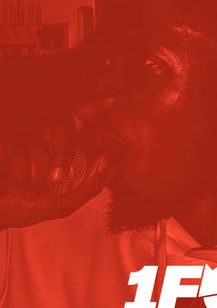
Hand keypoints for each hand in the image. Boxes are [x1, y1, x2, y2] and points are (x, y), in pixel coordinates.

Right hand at [0, 112, 112, 229]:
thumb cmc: (27, 209)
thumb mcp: (64, 205)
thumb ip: (90, 187)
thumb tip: (105, 159)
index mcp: (61, 147)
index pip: (80, 118)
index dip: (96, 105)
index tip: (114, 98)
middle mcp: (43, 137)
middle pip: (62, 127)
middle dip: (60, 155)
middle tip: (53, 178)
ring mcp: (24, 137)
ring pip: (39, 144)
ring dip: (35, 172)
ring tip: (27, 184)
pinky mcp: (6, 143)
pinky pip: (16, 149)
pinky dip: (17, 172)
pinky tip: (13, 181)